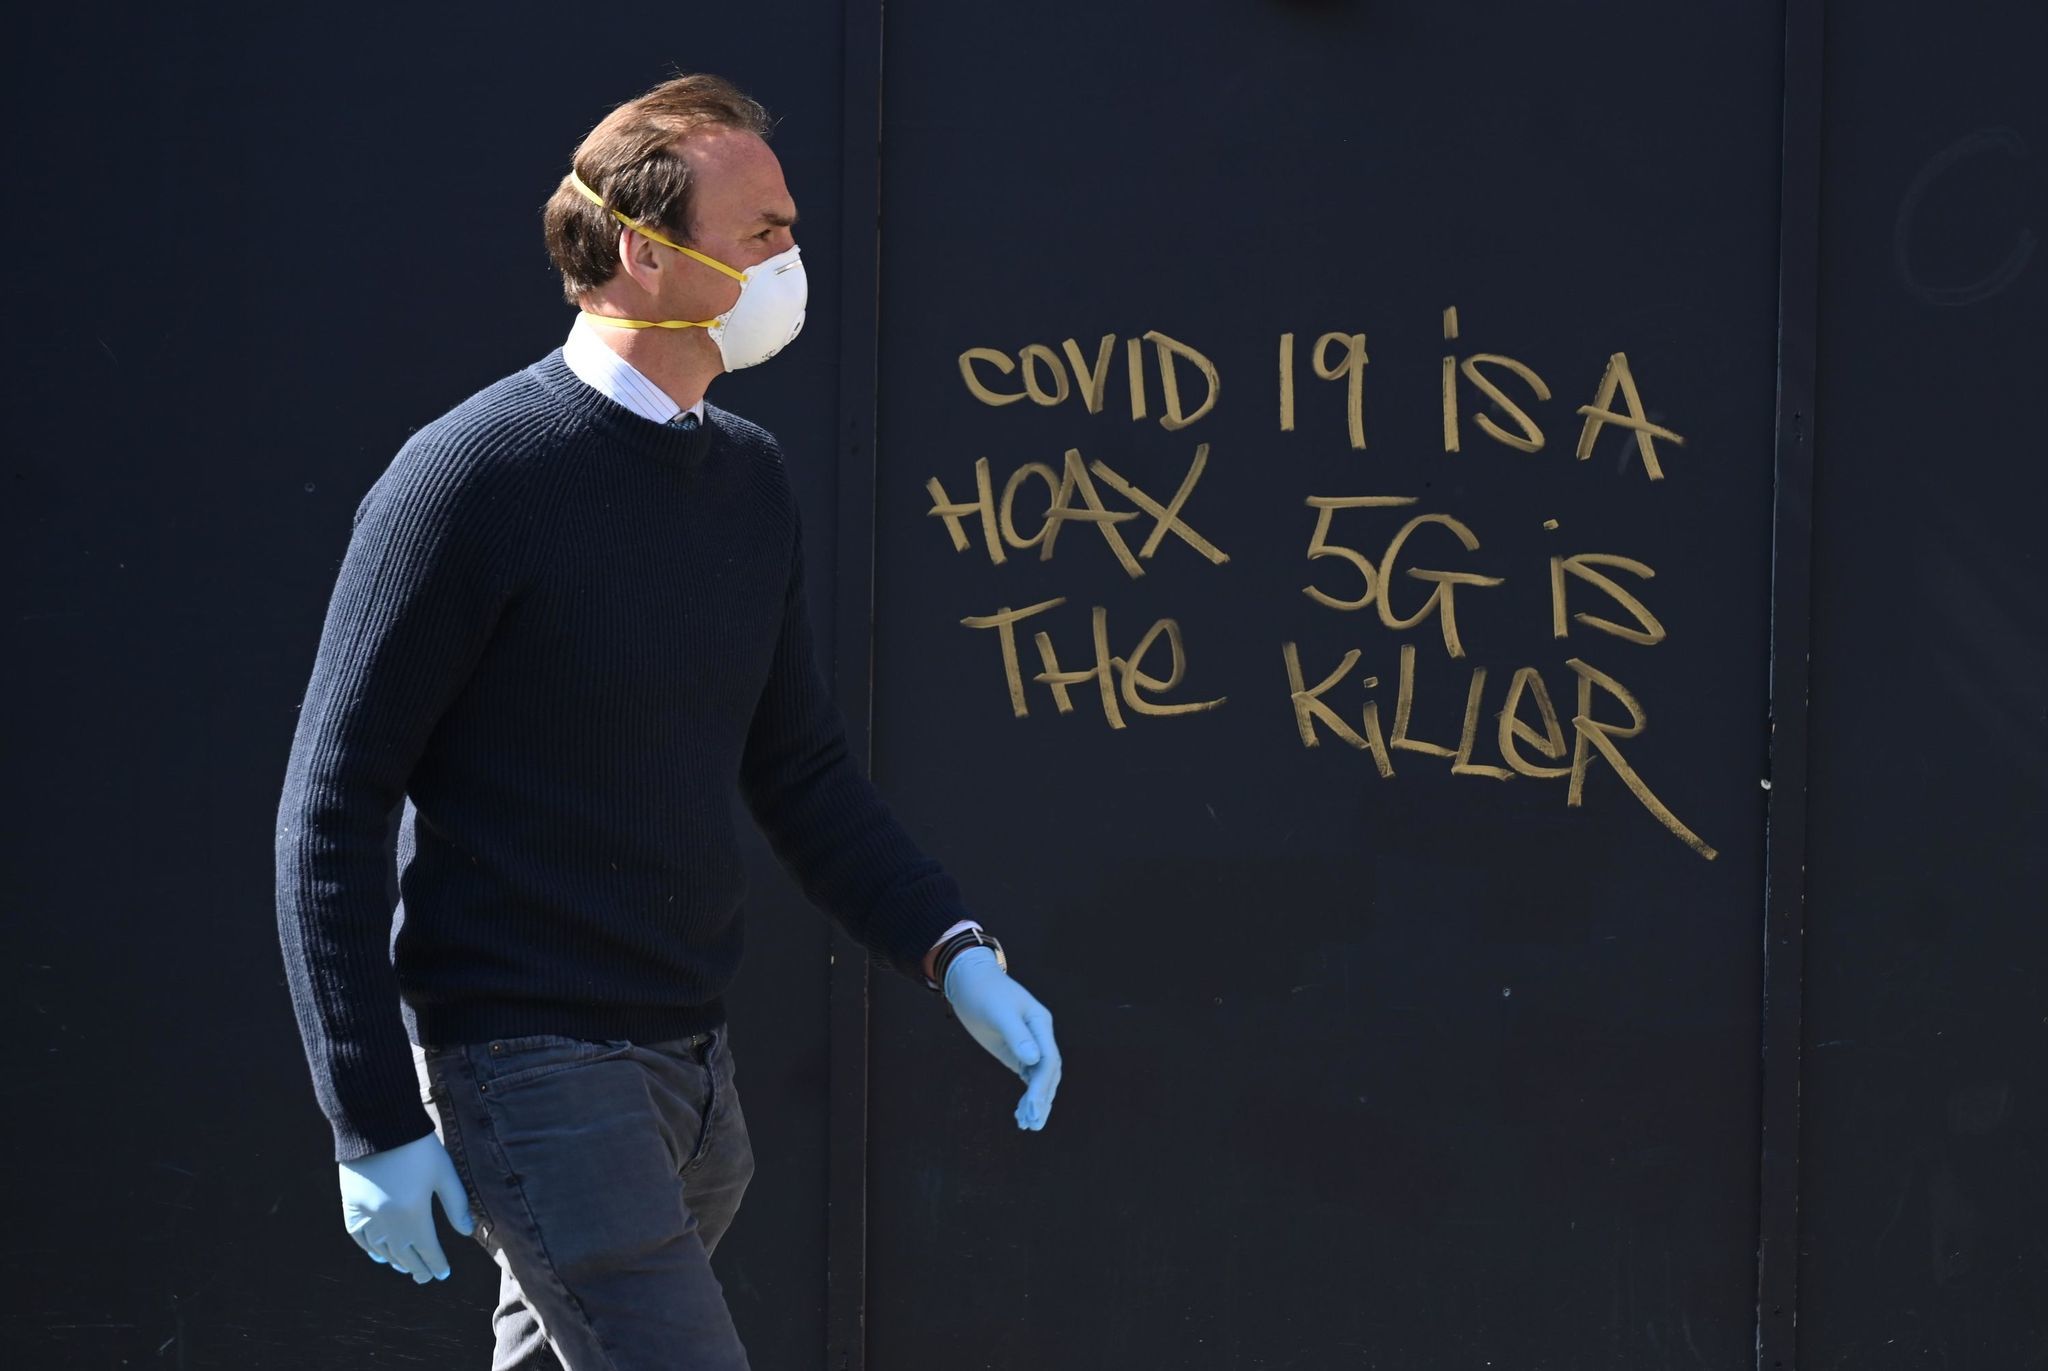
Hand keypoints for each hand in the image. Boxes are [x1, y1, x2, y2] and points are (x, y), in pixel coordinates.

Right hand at [337, 1131, 475, 1282]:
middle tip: (425, 1277)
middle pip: (405, 1253)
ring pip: (383, 1249)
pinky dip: (371, 1249)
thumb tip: (467, 1232)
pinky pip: (360, 1237)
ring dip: (396, 1261)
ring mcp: (367, 1215)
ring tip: (406, 1268)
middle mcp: (388, 1222)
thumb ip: (456, 1204)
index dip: (436, 1263)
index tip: (443, 1274)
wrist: (377, 1123)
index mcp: (414, 1214)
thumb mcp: (443, 1172)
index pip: (427, 1249)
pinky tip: (379, 1256)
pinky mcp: (351, 1206)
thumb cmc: (418, 1146)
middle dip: (417, 1267)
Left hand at [944, 947, 1060, 1129]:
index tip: (1032, 1107)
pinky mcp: (1016, 1051)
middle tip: (1033, 1124)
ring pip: (1039, 1078)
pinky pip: (1027, 1077)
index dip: (1042, 1085)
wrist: (969, 982)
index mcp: (1040, 1024)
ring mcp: (1028, 1045)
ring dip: (1036, 1102)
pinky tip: (1021, 1113)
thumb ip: (1016, 1034)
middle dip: (1042, 1099)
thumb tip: (1033, 1060)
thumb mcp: (998, 1012)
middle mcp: (1039, 1036)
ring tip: (1028, 1125)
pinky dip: (1026, 1096)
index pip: (1048, 1060)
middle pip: (1048, 1073)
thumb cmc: (984, 992)